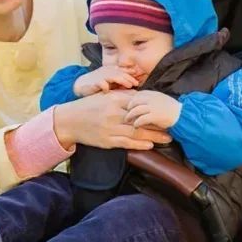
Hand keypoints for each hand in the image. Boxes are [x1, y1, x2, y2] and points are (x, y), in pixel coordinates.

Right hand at [53, 90, 167, 149]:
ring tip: (167, 138)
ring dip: (154, 136)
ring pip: (136, 132)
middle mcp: (113, 113)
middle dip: (158, 124)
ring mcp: (110, 128)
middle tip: (173, 127)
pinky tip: (150, 146)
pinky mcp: (107, 140)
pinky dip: (139, 145)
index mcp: (114, 99)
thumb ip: (123, 96)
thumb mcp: (105, 96)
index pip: (139, 104)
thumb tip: (142, 95)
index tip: (166, 113)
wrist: (69, 121)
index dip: (154, 110)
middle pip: (141, 119)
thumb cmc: (89, 107)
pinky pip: (126, 143)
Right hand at [72, 65, 137, 96]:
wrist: (81, 85)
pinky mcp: (94, 82)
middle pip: (120, 73)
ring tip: (128, 85)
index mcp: (111, 70)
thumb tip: (133, 86)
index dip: (131, 75)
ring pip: (113, 76)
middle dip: (129, 78)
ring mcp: (100, 76)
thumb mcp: (111, 82)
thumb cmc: (99, 85)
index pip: (123, 71)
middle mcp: (107, 72)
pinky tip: (108, 91)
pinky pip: (101, 83)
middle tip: (136, 84)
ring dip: (121, 80)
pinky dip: (104, 86)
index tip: (138, 81)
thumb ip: (120, 83)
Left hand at [124, 90, 181, 129]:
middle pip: (135, 101)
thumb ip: (154, 99)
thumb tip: (143, 102)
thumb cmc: (174, 109)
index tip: (131, 104)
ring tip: (128, 120)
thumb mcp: (163, 100)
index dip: (133, 99)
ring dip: (130, 115)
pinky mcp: (154, 116)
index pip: (140, 94)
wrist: (184, 115)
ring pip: (136, 110)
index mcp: (155, 94)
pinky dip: (137, 122)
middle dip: (129, 107)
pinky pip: (141, 119)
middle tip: (126, 112)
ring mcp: (153, 107)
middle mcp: (153, 99)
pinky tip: (135, 125)